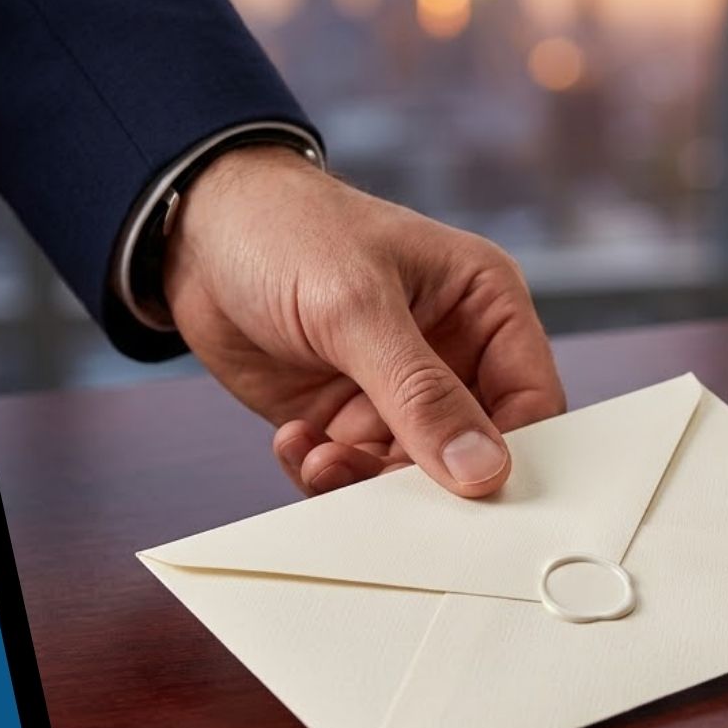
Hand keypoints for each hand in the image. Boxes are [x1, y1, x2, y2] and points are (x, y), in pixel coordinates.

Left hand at [163, 146, 564, 497]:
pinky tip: (294, 439)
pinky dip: (325, 473)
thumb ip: (421, 394)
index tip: (476, 495)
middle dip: (427, 478)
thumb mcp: (358, 308)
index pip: (532, 399)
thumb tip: (484, 469)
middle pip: (475, 449)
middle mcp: (453, 353)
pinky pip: (356, 473)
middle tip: (382, 491)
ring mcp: (398, 391)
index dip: (514, 452)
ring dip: (365, 480)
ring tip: (321, 456)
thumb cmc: (288, 231)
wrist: (194, 232)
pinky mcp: (347, 416)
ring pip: (412, 473)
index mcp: (485, 306)